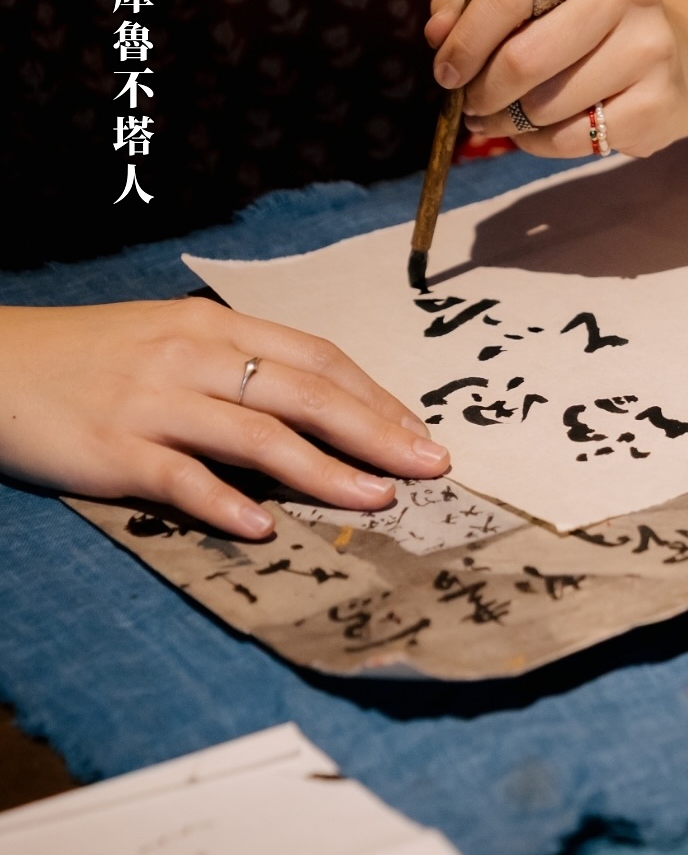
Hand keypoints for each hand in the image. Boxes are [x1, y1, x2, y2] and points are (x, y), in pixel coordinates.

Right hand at [0, 299, 449, 537]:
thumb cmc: (90, 357)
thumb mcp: (169, 340)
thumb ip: (238, 366)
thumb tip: (317, 408)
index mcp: (213, 326)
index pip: (316, 358)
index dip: (376, 397)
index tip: (419, 432)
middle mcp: (192, 356)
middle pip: (305, 394)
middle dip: (377, 432)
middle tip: (430, 467)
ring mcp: (154, 402)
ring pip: (259, 436)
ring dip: (326, 471)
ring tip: (379, 501)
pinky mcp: (115, 450)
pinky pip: (182, 479)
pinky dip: (226, 503)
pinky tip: (266, 528)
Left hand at [425, 0, 687, 158]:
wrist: (671, 59)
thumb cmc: (581, 25)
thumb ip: (476, 5)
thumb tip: (437, 30)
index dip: (466, 39)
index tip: (446, 70)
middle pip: (525, 58)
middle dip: (483, 91)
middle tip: (471, 104)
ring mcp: (650, 49)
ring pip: (545, 106)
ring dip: (509, 123)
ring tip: (503, 119)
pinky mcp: (657, 103)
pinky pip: (571, 139)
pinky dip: (540, 143)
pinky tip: (539, 132)